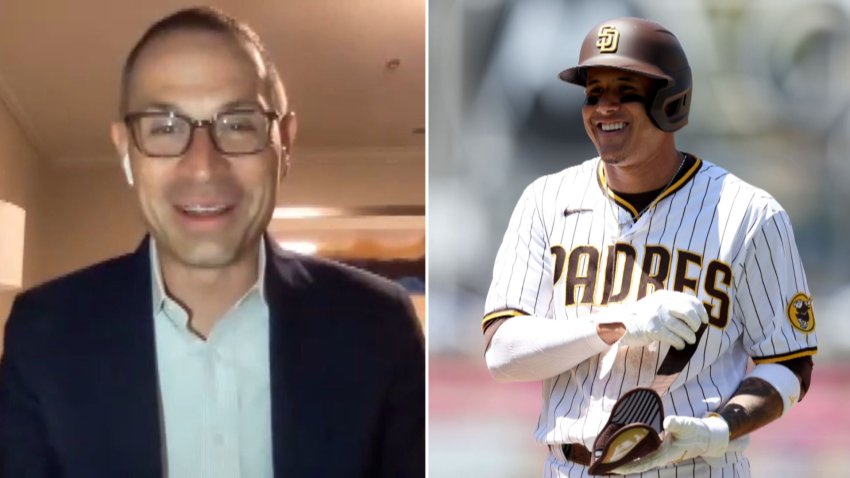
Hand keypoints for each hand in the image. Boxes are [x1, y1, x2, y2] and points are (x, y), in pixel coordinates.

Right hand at [608, 290, 707, 349]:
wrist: (618, 323)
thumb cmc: (640, 317)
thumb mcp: (655, 304)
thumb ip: (671, 305)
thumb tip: (695, 315)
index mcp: (665, 296)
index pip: (691, 300)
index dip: (701, 312)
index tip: (705, 321)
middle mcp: (662, 303)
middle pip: (689, 312)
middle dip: (696, 324)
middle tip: (695, 331)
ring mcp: (657, 315)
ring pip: (683, 328)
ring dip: (690, 337)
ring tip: (689, 340)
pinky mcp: (653, 329)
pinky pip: (674, 338)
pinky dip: (680, 343)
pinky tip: (679, 345)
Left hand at [610, 414, 735, 473]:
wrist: (704, 436)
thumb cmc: (695, 431)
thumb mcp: (686, 425)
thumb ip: (677, 423)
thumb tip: (667, 423)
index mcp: (664, 454)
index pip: (641, 463)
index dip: (627, 467)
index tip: (613, 468)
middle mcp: (659, 456)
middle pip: (636, 464)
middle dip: (620, 465)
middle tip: (602, 465)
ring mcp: (658, 453)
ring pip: (638, 460)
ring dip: (624, 460)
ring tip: (607, 460)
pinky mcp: (658, 449)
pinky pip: (641, 454)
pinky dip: (631, 453)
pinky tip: (621, 450)